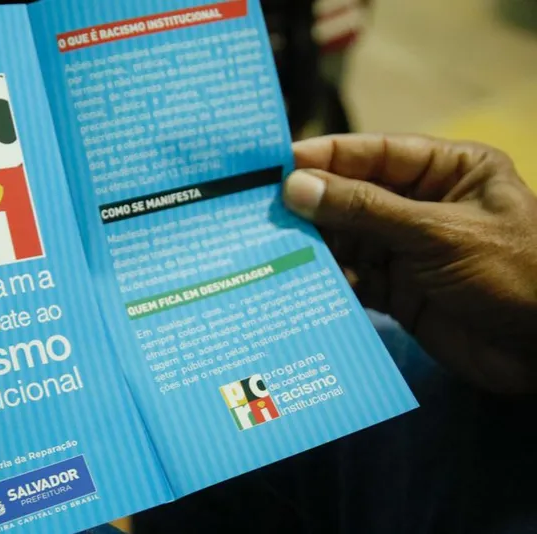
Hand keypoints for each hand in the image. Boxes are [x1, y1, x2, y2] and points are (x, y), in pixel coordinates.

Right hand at [283, 134, 536, 393]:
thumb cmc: (510, 272)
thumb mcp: (437, 233)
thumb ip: (365, 210)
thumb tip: (296, 187)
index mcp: (447, 171)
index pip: (375, 153)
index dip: (326, 156)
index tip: (275, 164)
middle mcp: (422, 205)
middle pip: (355, 196)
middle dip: (313, 204)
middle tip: (259, 211)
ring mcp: (408, 250)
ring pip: (349, 238)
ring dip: (316, 244)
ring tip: (270, 246)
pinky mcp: (398, 291)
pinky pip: (355, 277)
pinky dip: (330, 279)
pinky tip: (300, 280)